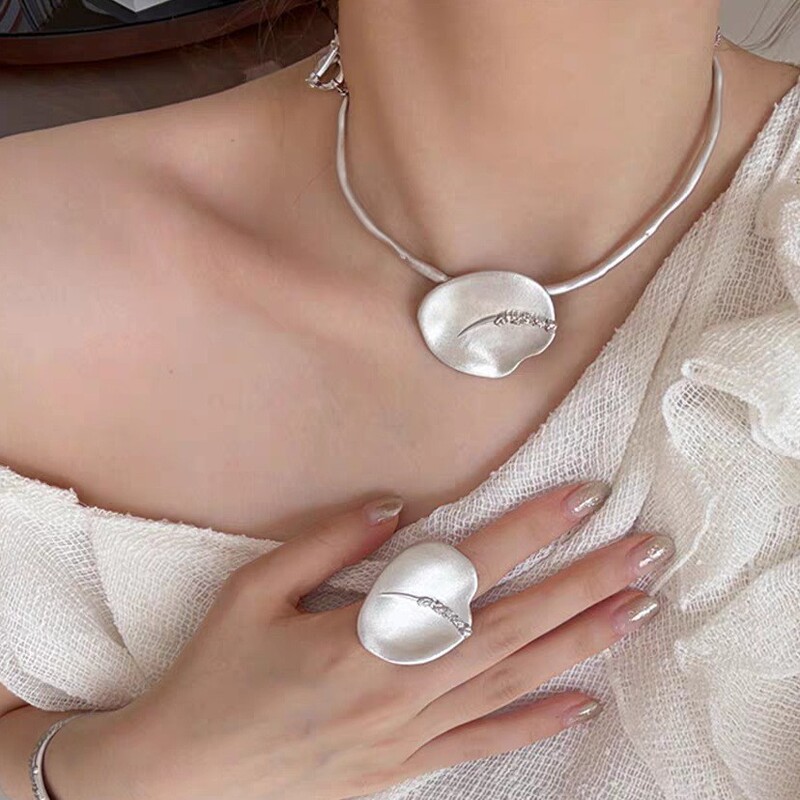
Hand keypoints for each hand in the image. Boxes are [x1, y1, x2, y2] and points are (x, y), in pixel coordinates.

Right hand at [61, 483, 671, 799]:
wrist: (187, 778)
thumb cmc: (216, 677)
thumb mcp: (253, 592)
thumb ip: (325, 542)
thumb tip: (392, 506)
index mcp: (364, 635)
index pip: (467, 570)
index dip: (529, 530)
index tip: (582, 498)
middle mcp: (402, 685)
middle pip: (515, 625)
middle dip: (587, 583)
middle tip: (646, 552)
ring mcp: (411, 732)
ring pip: (515, 681)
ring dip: (582, 644)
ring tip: (638, 610)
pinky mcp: (406, 766)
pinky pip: (486, 744)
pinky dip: (538, 723)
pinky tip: (584, 704)